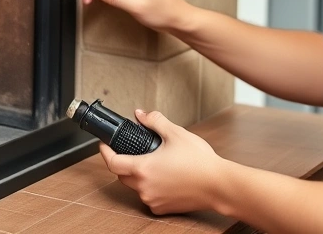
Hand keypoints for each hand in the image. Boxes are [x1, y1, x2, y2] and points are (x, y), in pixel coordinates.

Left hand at [99, 110, 223, 215]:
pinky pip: (148, 196)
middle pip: (122, 175)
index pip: (112, 162)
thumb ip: (155, 121)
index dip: (105, 152)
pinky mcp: (162, 208)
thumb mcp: (176, 134)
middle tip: (130, 151)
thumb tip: (141, 114)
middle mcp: (144, 187)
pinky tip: (163, 177)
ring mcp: (153, 200)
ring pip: (135, 187)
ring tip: (153, 162)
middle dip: (122, 162)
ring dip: (138, 175)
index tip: (104, 145)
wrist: (218, 185)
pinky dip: (150, 187)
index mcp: (143, 168)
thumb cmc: (200, 162)